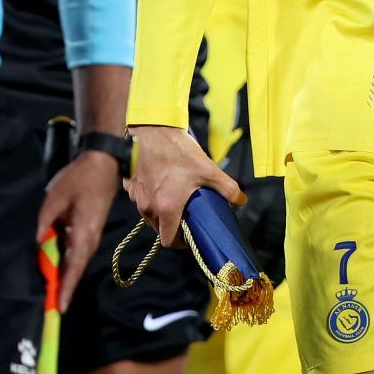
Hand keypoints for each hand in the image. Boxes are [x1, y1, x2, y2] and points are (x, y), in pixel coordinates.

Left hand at [38, 151, 120, 312]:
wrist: (103, 165)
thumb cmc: (79, 180)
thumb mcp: (56, 197)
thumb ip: (45, 221)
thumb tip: (39, 242)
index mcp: (83, 232)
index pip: (74, 266)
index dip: (66, 287)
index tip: (60, 307)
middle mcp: (91, 239)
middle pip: (77, 269)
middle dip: (65, 289)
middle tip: (52, 309)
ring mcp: (92, 236)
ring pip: (78, 263)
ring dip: (67, 278)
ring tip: (53, 295)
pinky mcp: (90, 231)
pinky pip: (78, 254)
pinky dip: (69, 266)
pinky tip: (58, 271)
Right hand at [124, 125, 243, 248]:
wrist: (153, 129)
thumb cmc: (179, 150)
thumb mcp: (209, 169)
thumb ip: (228, 188)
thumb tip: (241, 201)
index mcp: (167, 208)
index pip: (168, 241)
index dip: (180, 243)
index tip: (190, 234)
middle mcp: (148, 206)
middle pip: (159, 229)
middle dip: (173, 226)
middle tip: (186, 213)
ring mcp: (137, 196)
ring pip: (149, 215)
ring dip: (161, 212)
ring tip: (175, 197)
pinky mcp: (132, 185)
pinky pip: (140, 199)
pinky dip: (150, 197)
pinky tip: (161, 184)